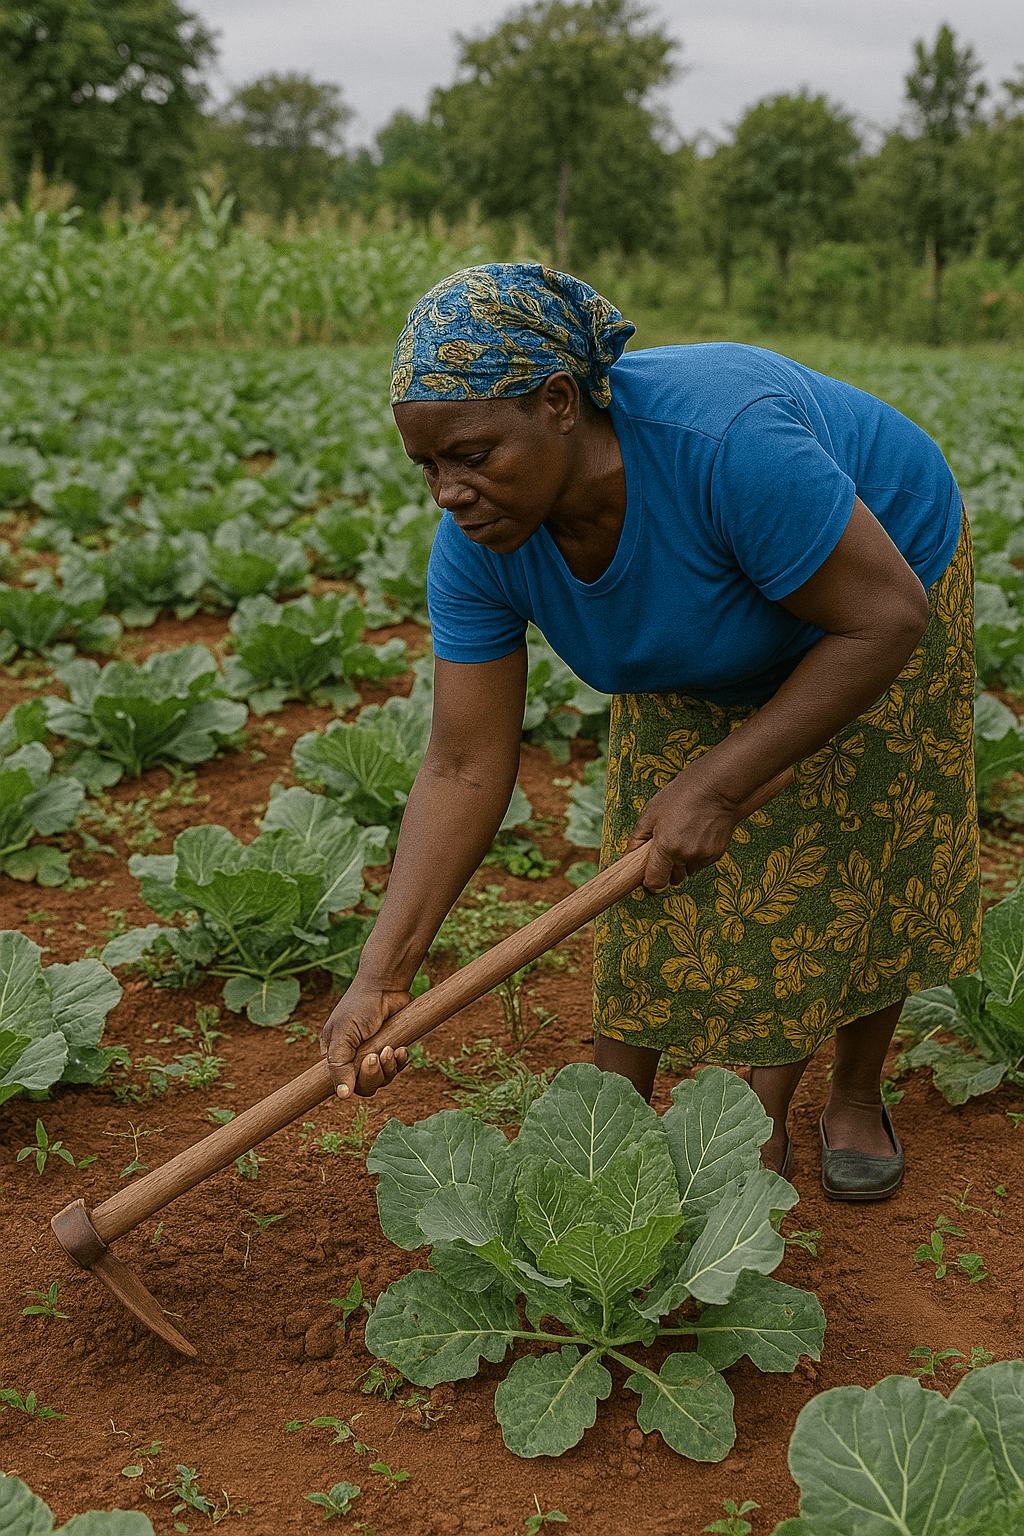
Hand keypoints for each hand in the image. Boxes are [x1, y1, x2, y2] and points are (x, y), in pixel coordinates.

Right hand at [319, 978, 413, 1098]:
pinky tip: (401, 1049)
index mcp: (335, 1055)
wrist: (386, 986)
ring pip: (382, 1080)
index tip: (365, 1064)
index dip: (354, 1083)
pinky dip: (400, 1062)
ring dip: (388, 1068)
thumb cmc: (359, 1007)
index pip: (342, 1083)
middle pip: (364, 1086)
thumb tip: (342, 1095)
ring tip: (390, 1048)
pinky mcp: (390, 1050)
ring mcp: (373, 1054)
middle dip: (373, 1075)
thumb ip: (339, 1065)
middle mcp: (353, 1058)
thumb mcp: (344, 1035)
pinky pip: (395, 1069)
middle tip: (375, 1056)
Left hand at [625, 765, 792, 891]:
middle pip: (673, 879)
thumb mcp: (651, 813)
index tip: (647, 879)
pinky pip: (701, 863)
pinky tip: (697, 835)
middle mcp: (685, 856)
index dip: (649, 883)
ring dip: (683, 862)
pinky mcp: (717, 854)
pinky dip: (697, 855)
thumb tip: (628, 856)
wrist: (716, 789)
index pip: (655, 882)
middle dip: (667, 869)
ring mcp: (703, 856)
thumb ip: (637, 838)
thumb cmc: (681, 796)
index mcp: (666, 847)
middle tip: (666, 849)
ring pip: (688, 871)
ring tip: (683, 837)